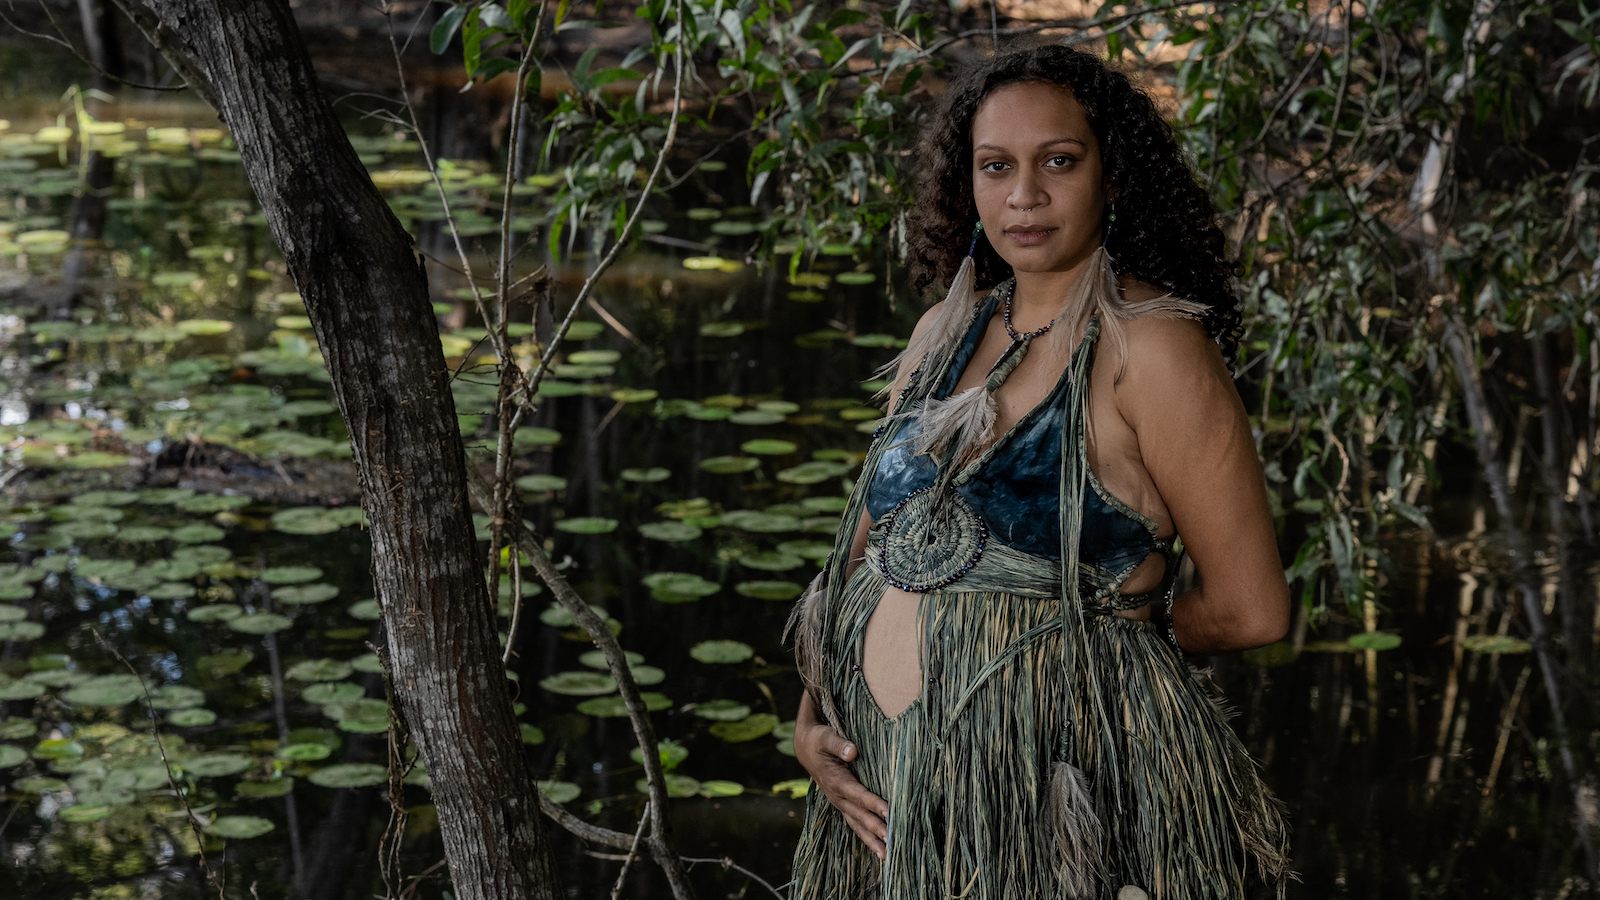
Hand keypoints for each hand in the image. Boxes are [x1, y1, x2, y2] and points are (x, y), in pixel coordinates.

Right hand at [794, 694, 887, 858]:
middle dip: (875, 828)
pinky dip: (867, 837)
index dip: (872, 803)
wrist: (805, 748)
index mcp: (835, 781)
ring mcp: (839, 803)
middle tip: (893, 841)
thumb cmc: (819, 740)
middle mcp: (837, 796)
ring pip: (857, 825)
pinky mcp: (843, 805)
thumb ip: (839, 745)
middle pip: (859, 815)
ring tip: (887, 856)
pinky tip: (879, 849)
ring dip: (872, 840)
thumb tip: (852, 752)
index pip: (857, 794)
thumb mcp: (826, 737)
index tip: (889, 812)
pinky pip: (856, 824)